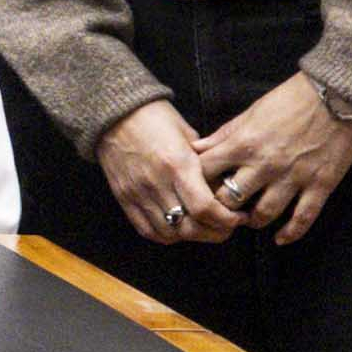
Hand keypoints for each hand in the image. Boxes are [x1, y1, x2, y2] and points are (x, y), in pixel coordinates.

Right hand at [91, 98, 240, 246]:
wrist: (113, 115)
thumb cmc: (156, 119)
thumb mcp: (188, 135)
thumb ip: (204, 163)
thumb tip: (222, 187)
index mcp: (178, 165)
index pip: (205, 208)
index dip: (227, 220)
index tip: (238, 217)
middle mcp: (157, 184)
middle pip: (189, 228)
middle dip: (215, 233)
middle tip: (227, 226)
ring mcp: (138, 194)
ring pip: (170, 234)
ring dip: (191, 236)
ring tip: (203, 227)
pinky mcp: (124, 199)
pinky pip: (147, 230)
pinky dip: (166, 235)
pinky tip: (178, 227)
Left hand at [190, 72, 351, 243]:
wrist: (338, 94)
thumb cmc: (291, 100)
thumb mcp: (251, 112)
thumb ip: (224, 135)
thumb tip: (196, 149)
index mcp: (242, 144)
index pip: (205, 173)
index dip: (197, 185)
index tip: (198, 190)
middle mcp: (264, 164)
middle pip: (229, 201)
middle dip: (222, 209)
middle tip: (223, 212)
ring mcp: (293, 177)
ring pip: (264, 214)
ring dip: (253, 221)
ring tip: (251, 220)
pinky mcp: (321, 185)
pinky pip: (303, 218)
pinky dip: (290, 233)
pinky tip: (281, 239)